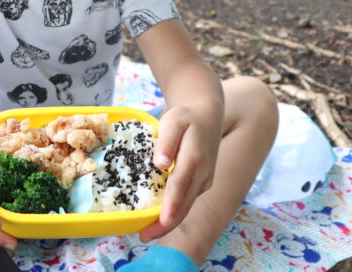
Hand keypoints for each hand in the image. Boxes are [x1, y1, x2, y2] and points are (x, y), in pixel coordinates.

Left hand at [139, 106, 219, 241]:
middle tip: (144, 237)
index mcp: (194, 159)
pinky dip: (174, 212)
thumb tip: (160, 164)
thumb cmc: (186, 117)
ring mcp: (204, 181)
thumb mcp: (173, 121)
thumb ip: (167, 142)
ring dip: (169, 222)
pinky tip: (158, 218)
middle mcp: (202, 174)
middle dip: (165, 224)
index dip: (170, 207)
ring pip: (186, 206)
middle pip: (184, 205)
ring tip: (148, 233)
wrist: (207, 115)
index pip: (179, 187)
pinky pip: (187, 201)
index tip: (160, 222)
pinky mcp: (202, 183)